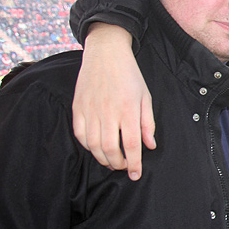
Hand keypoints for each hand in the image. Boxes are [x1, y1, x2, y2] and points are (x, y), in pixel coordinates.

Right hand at [73, 23, 155, 179]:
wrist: (106, 53)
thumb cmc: (129, 75)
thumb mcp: (145, 97)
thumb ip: (148, 123)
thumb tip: (150, 146)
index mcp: (128, 109)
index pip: (132, 144)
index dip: (134, 163)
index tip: (135, 174)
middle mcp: (108, 112)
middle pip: (111, 149)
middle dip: (118, 164)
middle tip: (124, 167)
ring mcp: (90, 110)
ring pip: (94, 145)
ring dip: (103, 158)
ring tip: (111, 161)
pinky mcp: (78, 108)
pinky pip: (80, 135)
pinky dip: (88, 146)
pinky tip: (97, 148)